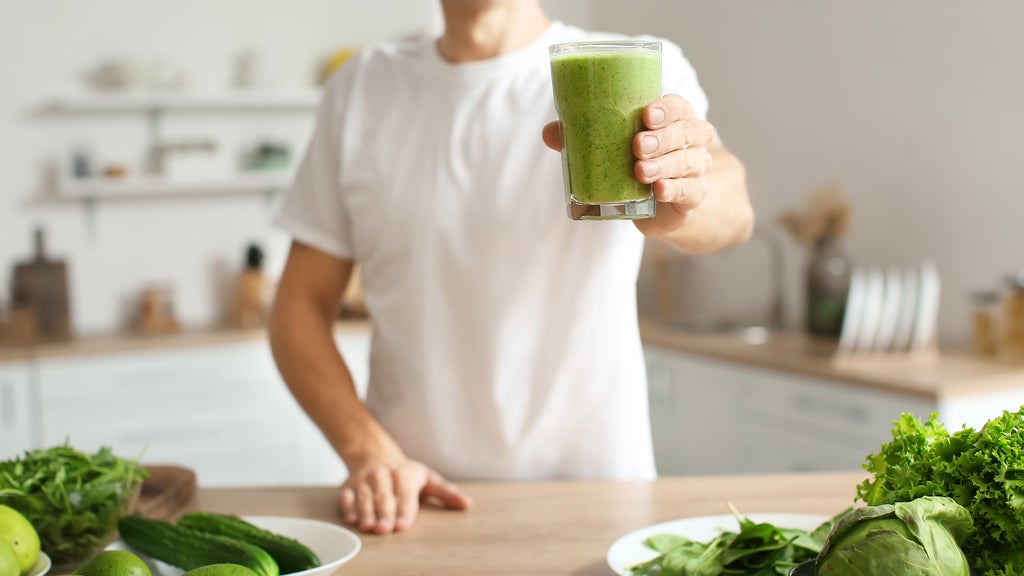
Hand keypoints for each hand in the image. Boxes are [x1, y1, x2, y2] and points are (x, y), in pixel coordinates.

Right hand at [338, 456, 472, 533]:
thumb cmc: (405, 472)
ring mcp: (363, 480)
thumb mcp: (428, 478)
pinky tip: (352, 520)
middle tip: (385, 529)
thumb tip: (467, 504)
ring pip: (364, 497)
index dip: (404, 510)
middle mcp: (382, 475)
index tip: (403, 525)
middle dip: (384, 513)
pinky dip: (348, 508)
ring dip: (365, 512)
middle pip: (383, 497)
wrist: (373, 453)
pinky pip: (346, 497)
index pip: (405, 494)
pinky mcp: (347, 486)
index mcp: (404, 474)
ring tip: (368, 527)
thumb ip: (446, 493)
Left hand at [541, 93, 715, 235]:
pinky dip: (674, 189)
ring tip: (640, 170)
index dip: (666, 109)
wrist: (662, 205)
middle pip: (685, 132)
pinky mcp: (693, 196)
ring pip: (686, 161)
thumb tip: (549, 133)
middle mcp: (691, 140)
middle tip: (637, 145)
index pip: (678, 106)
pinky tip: (660, 190)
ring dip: (663, 165)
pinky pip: (689, 190)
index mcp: (674, 119)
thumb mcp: (612, 148)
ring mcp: (696, 168)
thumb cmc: (637, 164)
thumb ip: (583, 138)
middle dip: (661, 138)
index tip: (646, 114)